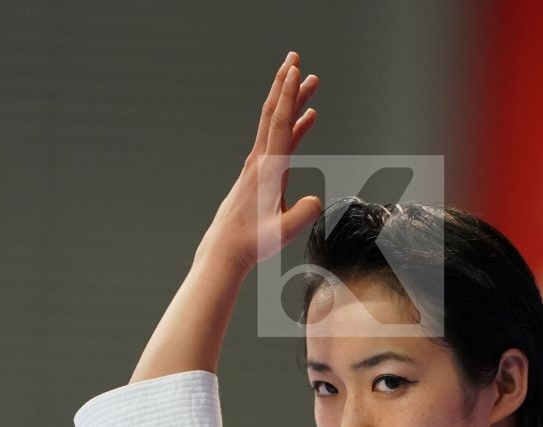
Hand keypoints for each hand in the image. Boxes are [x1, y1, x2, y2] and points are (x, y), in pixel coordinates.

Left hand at [201, 50, 321, 273]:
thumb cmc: (252, 242)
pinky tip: (304, 122)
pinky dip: (292, 128)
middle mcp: (260, 162)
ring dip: (292, 104)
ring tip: (309, 86)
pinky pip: (278, 143)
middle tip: (295, 59)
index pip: (279, 124)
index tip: (295, 70)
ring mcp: (257, 167)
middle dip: (286, 86)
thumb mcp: (282, 232)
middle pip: (274, 114)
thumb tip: (315, 200)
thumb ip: (302, 215)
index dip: (288, 95)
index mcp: (267, 170)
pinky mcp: (258, 176)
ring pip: (276, 126)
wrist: (226, 250)